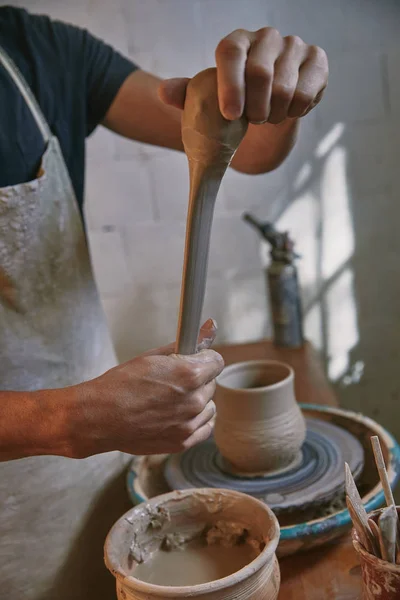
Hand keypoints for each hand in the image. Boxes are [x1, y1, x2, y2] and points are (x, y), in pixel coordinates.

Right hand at [70, 319, 223, 456]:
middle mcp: (194, 400)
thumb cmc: (121, 384)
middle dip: (197, 380)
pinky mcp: (183, 441)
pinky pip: (204, 427)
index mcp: (190, 374)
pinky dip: (195, 421)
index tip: (194, 361)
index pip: (216, 361)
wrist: (100, 417)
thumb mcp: (152, 356)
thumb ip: (186, 344)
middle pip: (211, 384)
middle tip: (173, 381)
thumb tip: (210, 327)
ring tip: (171, 400)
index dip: (204, 359)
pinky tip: (177, 416)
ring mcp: (189, 423)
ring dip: (197, 401)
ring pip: (209, 406)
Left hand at [159, 27, 327, 124]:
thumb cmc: (235, 100)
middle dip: (254, 108)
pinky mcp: (316, 61)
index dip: (230, 84)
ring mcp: (294, 46)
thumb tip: (164, 92)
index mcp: (237, 42)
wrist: (268, 105)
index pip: (231, 52)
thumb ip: (186, 94)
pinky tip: (287, 112)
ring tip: (268, 117)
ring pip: (285, 88)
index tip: (230, 115)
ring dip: (273, 114)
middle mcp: (266, 37)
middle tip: (252, 121)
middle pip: (261, 73)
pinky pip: (306, 94)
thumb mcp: (208, 98)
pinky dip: (294, 113)